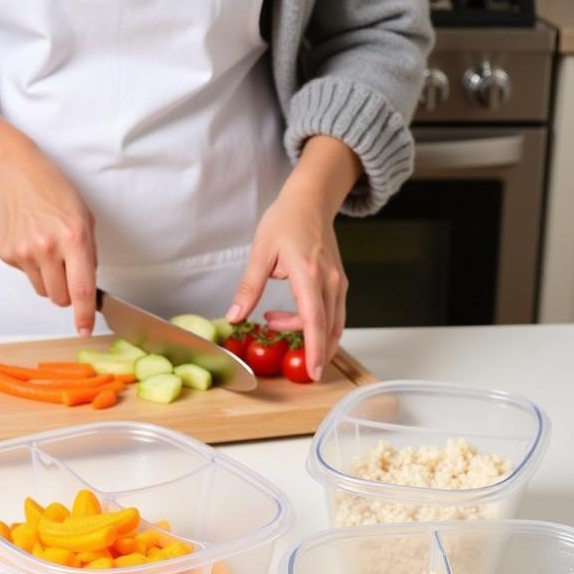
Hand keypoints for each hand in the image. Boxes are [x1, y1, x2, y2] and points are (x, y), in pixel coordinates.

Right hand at [0, 82, 98, 334]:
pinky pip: (26, 276)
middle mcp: (48, 248)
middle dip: (67, 293)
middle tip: (68, 272)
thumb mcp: (84, 217)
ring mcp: (24, 252)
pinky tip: (31, 242)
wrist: (14, 174)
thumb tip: (88, 286)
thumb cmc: (54, 192)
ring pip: (43, 290)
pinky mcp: (7, 254)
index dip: (85, 314)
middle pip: (60, 297)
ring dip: (50, 280)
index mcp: (73, 239)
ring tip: (48, 252)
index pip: (81, 288)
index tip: (85, 329)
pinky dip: (32, 267)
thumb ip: (90, 253)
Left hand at [227, 136, 358, 380]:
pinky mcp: (339, 283)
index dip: (314, 349)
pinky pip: (334, 314)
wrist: (310, 201)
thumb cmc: (285, 221)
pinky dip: (317, 326)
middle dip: (312, 351)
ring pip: (333, 324)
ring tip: (272, 322)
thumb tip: (234, 317)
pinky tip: (292, 318)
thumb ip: (248, 289)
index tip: (313, 371)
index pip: (314, 320)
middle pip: (327, 328)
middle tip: (288, 359)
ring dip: (309, 336)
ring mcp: (338, 283)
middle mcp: (329, 281)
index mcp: (308, 274)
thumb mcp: (260, 253)